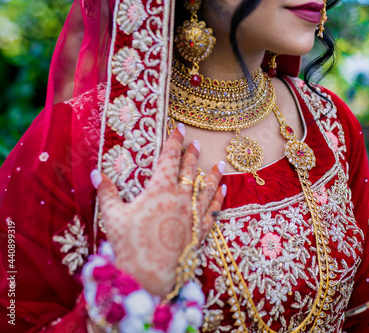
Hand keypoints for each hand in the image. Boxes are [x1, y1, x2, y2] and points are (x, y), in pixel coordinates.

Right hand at [90, 124, 225, 295]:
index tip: (180, 129)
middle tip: (197, 144)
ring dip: (213, 176)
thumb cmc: (129, 244)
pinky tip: (223, 193)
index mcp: (160, 190)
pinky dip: (219, 200)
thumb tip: (96, 174)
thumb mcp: (113, 216)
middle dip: (193, 156)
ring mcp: (192, 215)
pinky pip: (212, 212)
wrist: (149, 274)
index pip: (169, 159)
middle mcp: (181, 198)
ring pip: (207, 190)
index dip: (174, 142)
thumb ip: (107, 193)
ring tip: (220, 165)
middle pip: (189, 171)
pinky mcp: (199, 231)